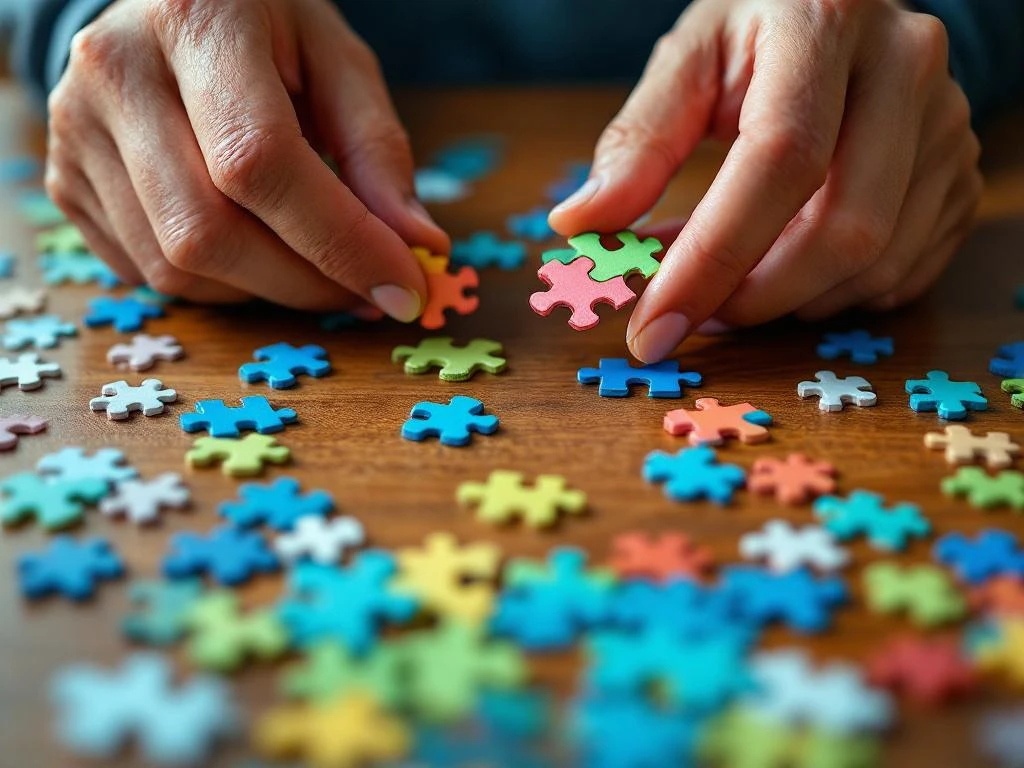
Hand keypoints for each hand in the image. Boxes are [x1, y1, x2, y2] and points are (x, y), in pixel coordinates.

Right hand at [46, 0, 447, 318]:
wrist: (165, 6)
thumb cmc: (265, 31)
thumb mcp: (338, 62)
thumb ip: (379, 152)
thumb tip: (419, 249)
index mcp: (195, 21)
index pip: (260, 161)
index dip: (339, 241)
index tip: (404, 288)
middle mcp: (115, 72)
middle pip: (208, 232)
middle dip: (305, 283)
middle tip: (367, 293)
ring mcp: (76, 130)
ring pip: (176, 267)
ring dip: (266, 291)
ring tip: (314, 266)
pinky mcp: (67, 180)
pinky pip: (148, 273)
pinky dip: (221, 285)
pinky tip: (255, 250)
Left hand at [549, 0, 981, 360]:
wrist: (841, 5)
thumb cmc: (755, 33)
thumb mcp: (687, 62)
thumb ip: (637, 141)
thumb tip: (578, 224)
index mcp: (825, 25)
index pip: (779, 162)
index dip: (713, 259)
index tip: (655, 325)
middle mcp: (905, 68)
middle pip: (845, 227)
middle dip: (758, 298)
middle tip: (696, 317)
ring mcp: (947, 123)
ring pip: (880, 261)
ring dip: (794, 304)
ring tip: (734, 288)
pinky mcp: (961, 170)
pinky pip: (907, 270)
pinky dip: (839, 298)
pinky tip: (792, 277)